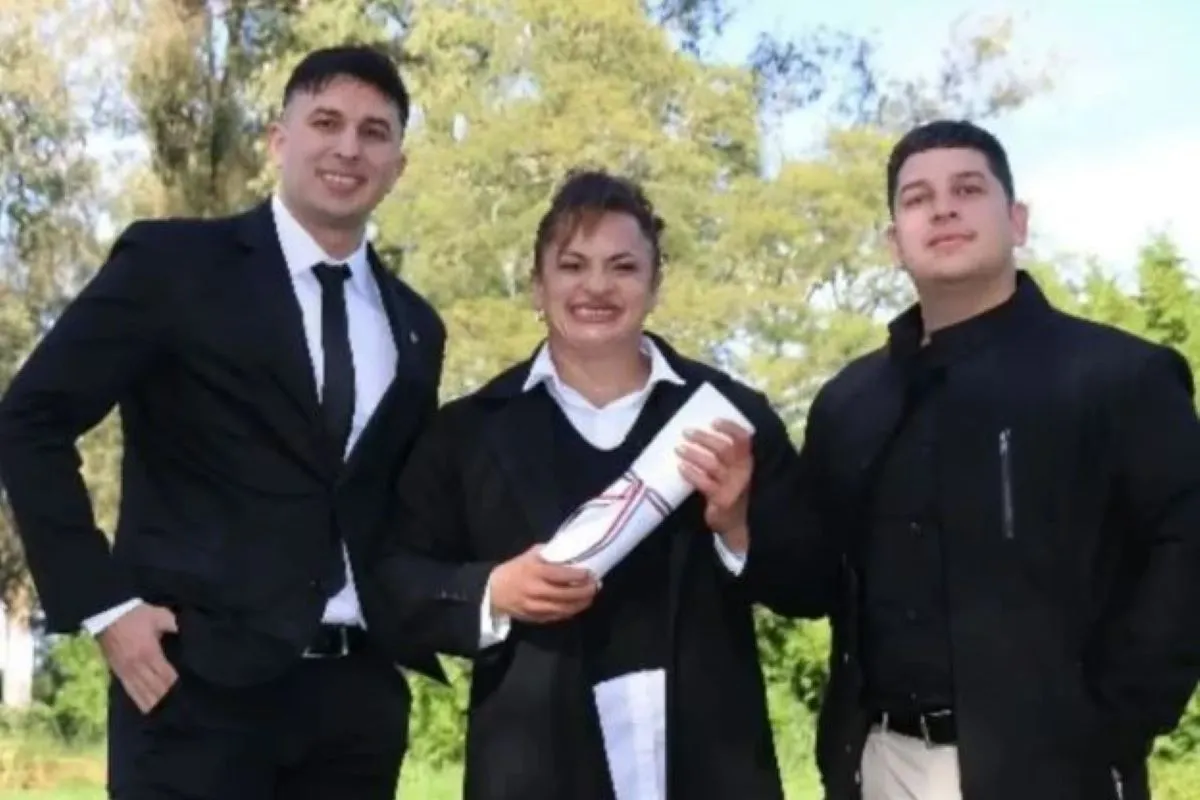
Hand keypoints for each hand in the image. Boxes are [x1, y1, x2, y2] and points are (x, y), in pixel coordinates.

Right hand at [97, 603, 178, 713]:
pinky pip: (129, 689)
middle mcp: (138, 664)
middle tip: (180, 706)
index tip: (186, 692)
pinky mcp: (117, 671)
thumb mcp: (159, 615)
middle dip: (167, 696)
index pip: (166, 674)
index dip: (175, 684)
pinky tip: (146, 708)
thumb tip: (188, 633)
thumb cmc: (135, 614)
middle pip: (155, 686)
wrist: (107, 613)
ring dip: (154, 701)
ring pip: (142, 691)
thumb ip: (174, 625)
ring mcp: (126, 670)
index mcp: (150, 652)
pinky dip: (138, 699)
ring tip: (166, 712)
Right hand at [489, 545, 599, 623]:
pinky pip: (557, 616)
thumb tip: (570, 549)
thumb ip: (549, 553)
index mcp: (534, 571)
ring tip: (590, 597)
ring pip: (564, 608)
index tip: (590, 573)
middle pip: (566, 594)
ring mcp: (535, 606)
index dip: (578, 576)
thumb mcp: (529, 556)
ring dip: (581, 604)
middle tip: (595, 586)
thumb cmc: (515, 569)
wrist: (493, 592)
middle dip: (584, 591)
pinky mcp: (535, 618)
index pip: (561, 575)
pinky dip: (570, 611)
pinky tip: (577, 605)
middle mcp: (535, 590)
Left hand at [678, 419, 753, 551]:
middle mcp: (742, 472)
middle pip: (724, 449)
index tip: (713, 421)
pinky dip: (692, 473)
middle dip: (704, 438)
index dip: (730, 428)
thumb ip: (723, 456)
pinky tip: (681, 468)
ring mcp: (733, 486)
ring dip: (693, 454)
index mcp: (746, 461)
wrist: (734, 524)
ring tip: (678, 449)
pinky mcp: (722, 499)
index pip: (743, 440)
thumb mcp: (731, 472)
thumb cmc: (728, 491)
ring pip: (712, 464)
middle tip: (686, 432)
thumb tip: (697, 434)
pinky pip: (704, 483)